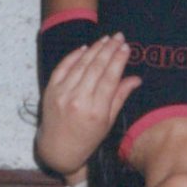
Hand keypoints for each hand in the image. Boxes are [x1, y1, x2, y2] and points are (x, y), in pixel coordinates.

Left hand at [35, 35, 140, 178]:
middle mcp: (78, 100)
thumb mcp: (108, 122)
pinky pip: (63, 67)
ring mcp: (62, 93)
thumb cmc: (87, 138)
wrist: (58, 149)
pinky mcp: (50, 90)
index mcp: (96, 110)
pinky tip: (86, 48)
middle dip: (109, 49)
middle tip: (119, 37)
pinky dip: (74, 56)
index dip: (119, 60)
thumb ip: (120, 97)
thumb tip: (136, 78)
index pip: (110, 78)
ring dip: (94, 49)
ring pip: (81, 64)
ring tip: (106, 39)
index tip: (126, 47)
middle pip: (96, 67)